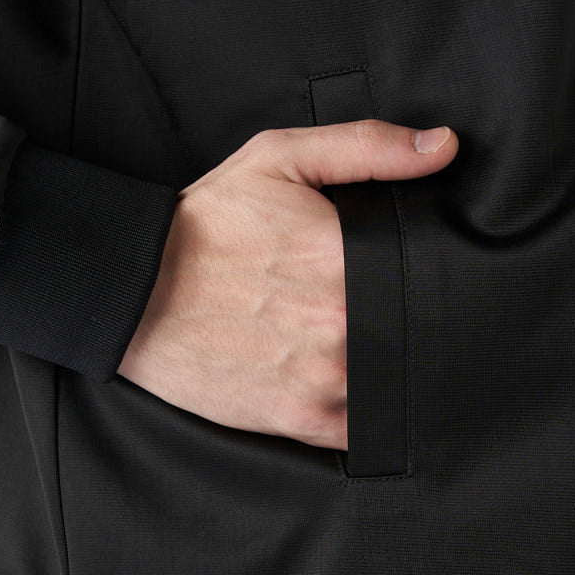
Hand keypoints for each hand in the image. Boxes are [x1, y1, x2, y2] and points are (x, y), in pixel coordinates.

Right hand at [117, 119, 458, 449]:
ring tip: (371, 344)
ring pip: (397, 380)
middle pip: (418, 330)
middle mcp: (342, 324)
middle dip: (413, 319)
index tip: (424, 274)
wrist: (131, 291)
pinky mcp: (302, 419)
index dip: (436, 275)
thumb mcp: (278, 160)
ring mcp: (324, 378)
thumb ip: (366, 147)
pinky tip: (351, 384)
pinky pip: (367, 427)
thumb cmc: (204, 225)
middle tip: (394, 307)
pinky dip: (368, 410)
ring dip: (394, 367)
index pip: (429, 274)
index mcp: (344, 258)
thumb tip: (444, 147)